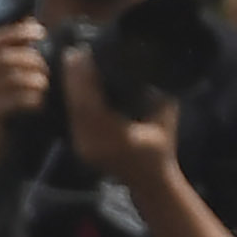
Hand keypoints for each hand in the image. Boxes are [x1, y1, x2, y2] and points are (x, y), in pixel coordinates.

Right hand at [0, 19, 47, 144]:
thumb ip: (6, 62)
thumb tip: (28, 27)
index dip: (17, 32)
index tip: (40, 31)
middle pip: (4, 56)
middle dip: (31, 58)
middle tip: (45, 68)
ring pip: (12, 76)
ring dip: (35, 78)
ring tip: (45, 85)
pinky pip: (17, 98)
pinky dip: (33, 98)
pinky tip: (39, 103)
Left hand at [61, 44, 180, 191]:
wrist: (151, 183)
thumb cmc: (162, 151)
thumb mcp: (166, 119)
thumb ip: (159, 93)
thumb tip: (154, 65)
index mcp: (118, 139)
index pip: (92, 103)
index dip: (85, 77)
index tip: (84, 54)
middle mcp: (97, 145)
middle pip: (77, 104)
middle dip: (74, 77)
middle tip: (73, 53)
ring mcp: (86, 149)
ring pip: (72, 110)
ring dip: (70, 85)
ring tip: (71, 63)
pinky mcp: (80, 148)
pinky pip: (72, 118)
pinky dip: (72, 99)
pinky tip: (73, 84)